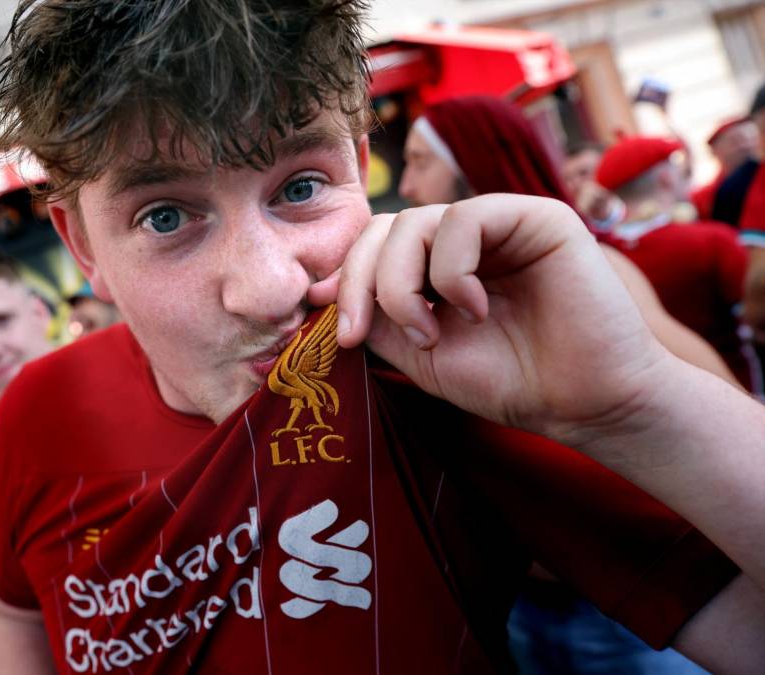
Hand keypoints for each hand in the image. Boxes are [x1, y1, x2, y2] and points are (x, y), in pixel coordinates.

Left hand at [309, 195, 669, 446]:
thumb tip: (320, 291)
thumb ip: (377, 317)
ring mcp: (499, 224)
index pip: (374, 247)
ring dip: (402, 284)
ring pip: (414, 222)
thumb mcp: (421, 354)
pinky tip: (474, 308)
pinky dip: (452, 270)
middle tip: (364, 333)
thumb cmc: (511, 381)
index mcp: (437, 266)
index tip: (339, 330)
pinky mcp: (535, 217)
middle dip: (360, 281)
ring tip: (430, 332)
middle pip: (383, 229)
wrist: (585, 403)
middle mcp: (464, 239)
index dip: (345, 280)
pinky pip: (464, 220)